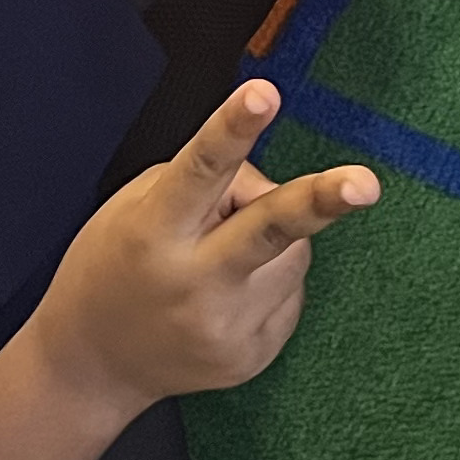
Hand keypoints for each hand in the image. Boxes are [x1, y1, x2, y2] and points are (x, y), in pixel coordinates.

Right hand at [30, 78, 377, 411]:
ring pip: (293, 253)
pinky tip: (227, 295)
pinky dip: (271, 282)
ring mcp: (225, 328)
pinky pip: (290, 293)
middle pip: (269, 231)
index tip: (264, 94)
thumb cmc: (116, 265)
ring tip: (221, 257)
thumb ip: (207, 184)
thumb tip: (274, 189)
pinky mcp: (250, 357)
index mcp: (154, 231)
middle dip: (319, 203)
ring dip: (274, 241)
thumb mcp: (138, 204)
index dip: (234, 128)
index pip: (201, 168)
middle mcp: (192, 283)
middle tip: (365, 184)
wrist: (94, 365)